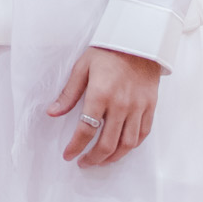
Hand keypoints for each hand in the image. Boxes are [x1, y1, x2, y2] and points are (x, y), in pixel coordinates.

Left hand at [48, 47, 160, 166]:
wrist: (138, 39)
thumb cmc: (108, 51)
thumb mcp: (82, 67)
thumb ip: (68, 93)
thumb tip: (52, 113)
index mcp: (101, 94)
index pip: (86, 130)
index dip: (75, 146)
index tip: (68, 155)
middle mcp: (121, 104)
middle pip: (107, 143)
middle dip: (93, 158)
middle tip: (83, 162)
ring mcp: (138, 107)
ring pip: (127, 144)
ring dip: (113, 157)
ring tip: (101, 160)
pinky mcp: (150, 107)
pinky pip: (143, 134)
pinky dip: (131, 146)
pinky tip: (121, 148)